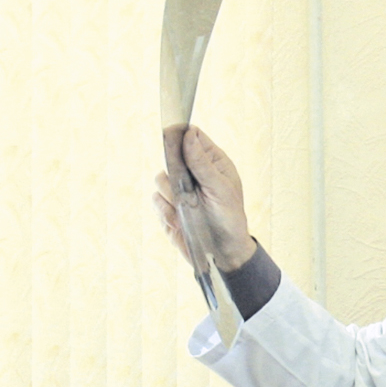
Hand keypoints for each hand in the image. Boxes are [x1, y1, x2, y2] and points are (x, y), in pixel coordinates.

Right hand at [153, 125, 254, 271]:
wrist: (222, 252)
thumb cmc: (229, 218)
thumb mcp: (220, 188)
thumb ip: (202, 163)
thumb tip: (189, 134)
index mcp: (211, 162)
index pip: (192, 136)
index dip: (181, 135)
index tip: (174, 139)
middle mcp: (193, 173)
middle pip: (170, 155)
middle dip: (175, 169)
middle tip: (187, 184)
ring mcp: (178, 189)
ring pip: (160, 178)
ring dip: (173, 195)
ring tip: (191, 208)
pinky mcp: (167, 207)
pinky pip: (156, 200)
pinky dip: (167, 211)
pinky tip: (181, 221)